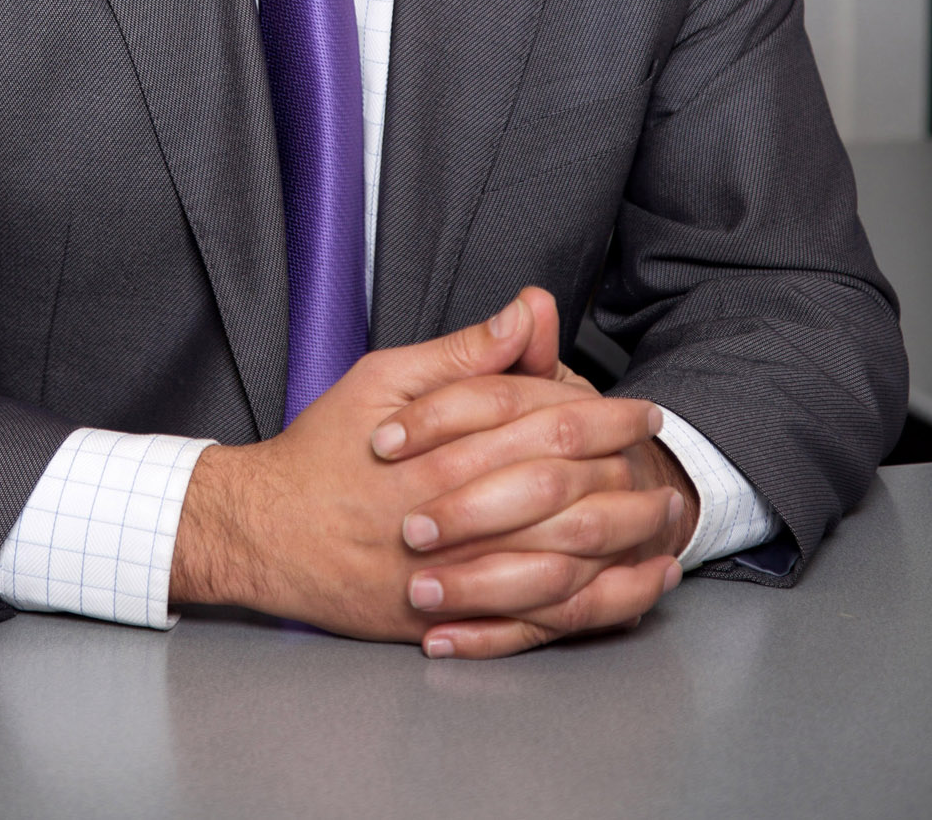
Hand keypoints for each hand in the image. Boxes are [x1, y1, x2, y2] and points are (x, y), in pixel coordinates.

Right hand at [170, 293, 677, 651]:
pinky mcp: (447, 619)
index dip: (601, 413)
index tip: (642, 410)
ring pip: (558, 560)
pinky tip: (628, 590)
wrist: (266, 533)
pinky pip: (536, 621)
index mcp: (440, 446)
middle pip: (561, 491)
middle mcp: (450, 511)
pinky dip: (592, 606)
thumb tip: (528, 311)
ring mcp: (450, 572)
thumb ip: (462, 353)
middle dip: (625, 476)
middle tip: (664, 464)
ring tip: (663, 526)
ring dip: (621, 543)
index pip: (541, 422)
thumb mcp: (383, 378)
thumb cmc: (326, 449)